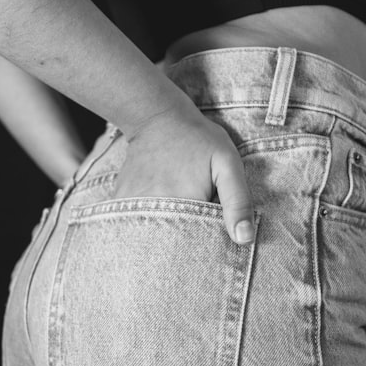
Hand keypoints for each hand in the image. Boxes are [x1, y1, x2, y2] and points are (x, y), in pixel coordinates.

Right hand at [111, 105, 255, 244]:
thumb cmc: (198, 139)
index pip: (198, 248)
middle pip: (172, 248)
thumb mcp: (227, 163)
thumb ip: (238, 201)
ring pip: (150, 240)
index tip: (212, 239)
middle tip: (191, 220)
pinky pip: (132, 227)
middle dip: (183, 248)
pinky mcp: (121, 202)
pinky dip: (144, 228)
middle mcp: (155, 210)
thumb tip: (244, 239)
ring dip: (162, 238)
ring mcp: (133, 207)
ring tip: (174, 216)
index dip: (208, 249)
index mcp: (185, 205)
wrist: (156, 117)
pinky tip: (156, 214)